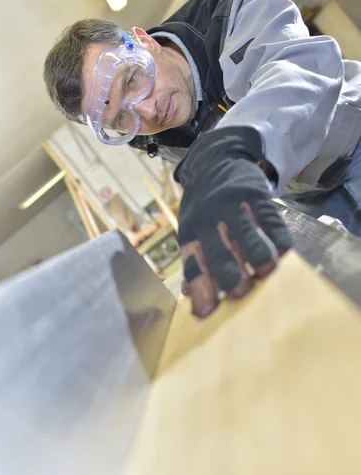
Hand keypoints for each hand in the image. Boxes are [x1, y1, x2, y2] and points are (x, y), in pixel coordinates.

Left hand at [174, 127, 291, 317]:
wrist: (216, 160)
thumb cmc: (205, 208)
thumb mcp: (193, 230)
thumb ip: (195, 262)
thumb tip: (192, 299)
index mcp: (191, 232)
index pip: (193, 263)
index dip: (200, 288)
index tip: (207, 313)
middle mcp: (208, 219)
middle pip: (219, 252)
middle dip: (230, 275)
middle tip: (241, 293)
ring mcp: (232, 205)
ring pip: (247, 235)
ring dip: (257, 257)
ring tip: (265, 272)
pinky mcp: (254, 194)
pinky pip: (268, 218)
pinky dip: (278, 236)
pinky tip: (283, 250)